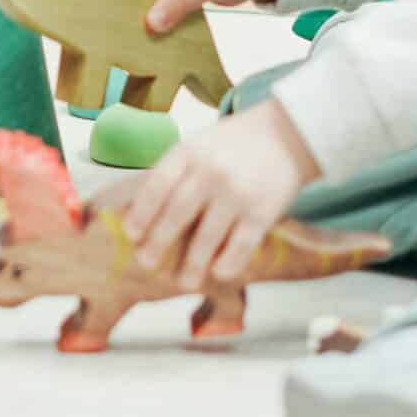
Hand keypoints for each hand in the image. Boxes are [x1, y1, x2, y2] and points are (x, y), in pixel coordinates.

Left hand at [119, 101, 322, 287]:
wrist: (285, 135)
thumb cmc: (230, 146)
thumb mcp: (198, 146)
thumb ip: (174, 173)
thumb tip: (138, 213)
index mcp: (190, 152)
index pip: (158, 184)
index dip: (142, 212)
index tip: (132, 234)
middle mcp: (212, 171)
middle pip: (178, 212)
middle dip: (159, 242)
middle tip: (146, 263)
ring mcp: (238, 192)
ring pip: (208, 236)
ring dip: (192, 264)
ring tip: (183, 282)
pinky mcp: (263, 211)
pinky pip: (241, 245)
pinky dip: (228, 263)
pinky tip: (218, 273)